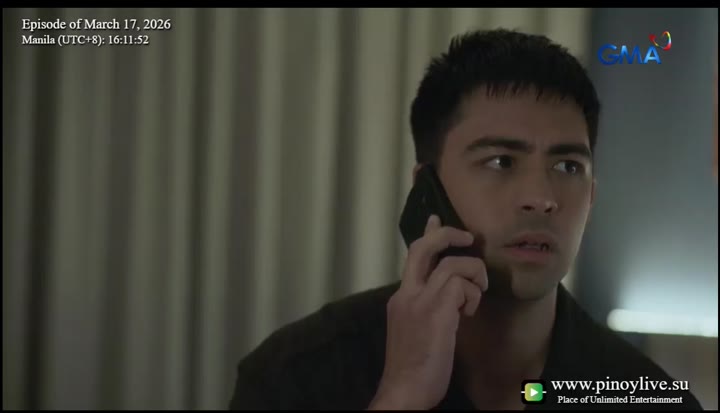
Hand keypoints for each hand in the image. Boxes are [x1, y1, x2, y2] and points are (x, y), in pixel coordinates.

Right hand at [368, 215, 487, 409]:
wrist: (403, 391)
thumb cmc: (413, 368)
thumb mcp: (415, 330)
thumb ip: (427, 308)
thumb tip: (449, 296)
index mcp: (401, 298)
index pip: (413, 257)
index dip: (427, 234)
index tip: (436, 220)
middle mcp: (406, 294)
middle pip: (423, 247)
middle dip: (447, 234)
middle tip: (467, 237)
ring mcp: (418, 302)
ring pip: (451, 263)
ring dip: (473, 273)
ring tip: (477, 293)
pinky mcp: (435, 312)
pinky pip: (461, 285)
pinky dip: (472, 295)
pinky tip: (469, 314)